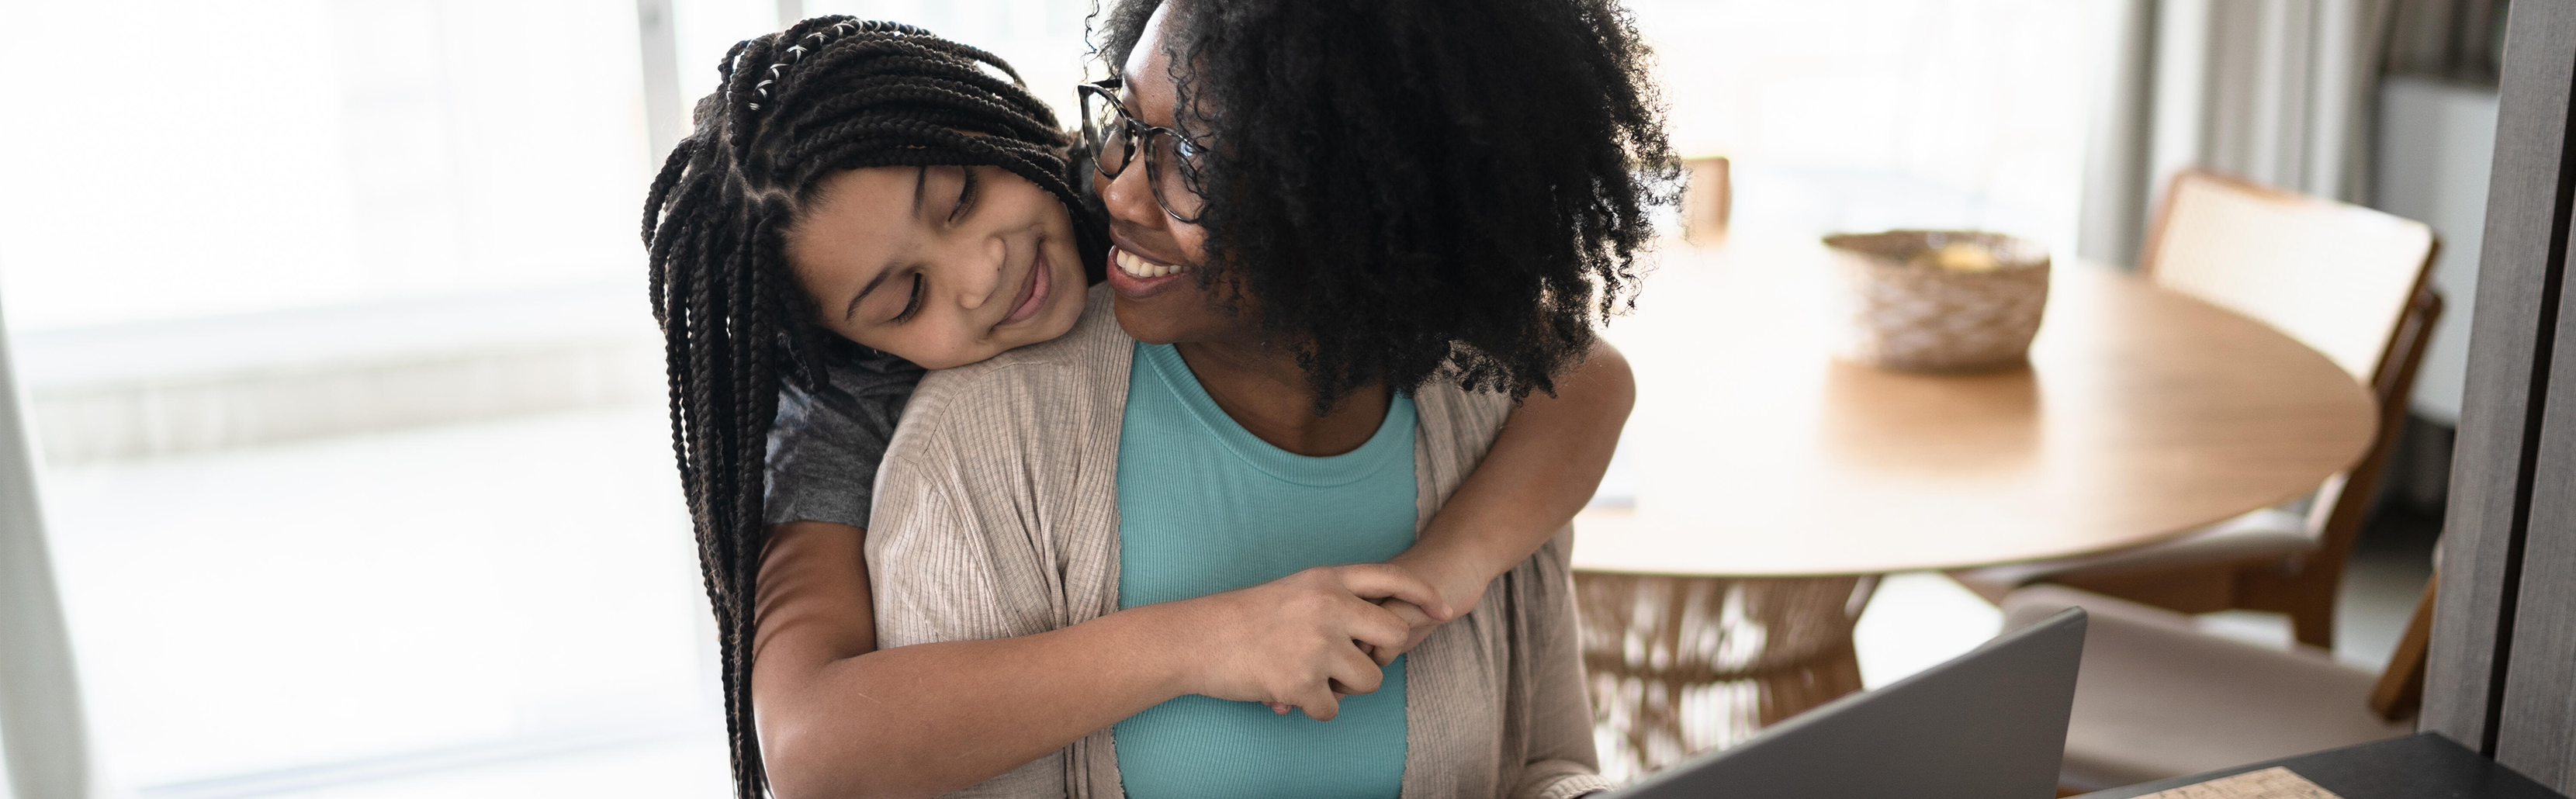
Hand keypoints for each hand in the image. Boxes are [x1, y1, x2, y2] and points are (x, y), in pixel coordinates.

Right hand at [1171, 563, 1452, 720]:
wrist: (1198, 639)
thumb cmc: (1245, 617)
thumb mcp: (1295, 590)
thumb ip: (1335, 598)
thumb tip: (1378, 622)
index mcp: (1327, 580)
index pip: (1392, 580)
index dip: (1423, 595)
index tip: (1443, 611)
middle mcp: (1329, 607)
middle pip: (1394, 638)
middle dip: (1379, 657)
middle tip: (1350, 663)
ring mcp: (1317, 645)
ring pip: (1369, 681)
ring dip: (1346, 688)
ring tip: (1310, 677)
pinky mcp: (1302, 682)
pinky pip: (1333, 709)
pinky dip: (1314, 708)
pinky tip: (1288, 693)